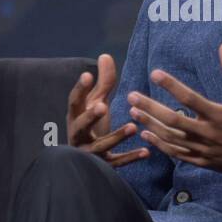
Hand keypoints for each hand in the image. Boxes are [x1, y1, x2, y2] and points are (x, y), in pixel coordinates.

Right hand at [66, 53, 149, 167]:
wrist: (84, 158)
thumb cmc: (92, 124)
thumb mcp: (96, 102)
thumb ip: (102, 82)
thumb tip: (105, 55)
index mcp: (75, 116)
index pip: (74, 102)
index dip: (79, 89)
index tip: (87, 74)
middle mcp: (78, 135)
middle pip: (80, 126)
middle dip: (90, 117)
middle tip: (102, 105)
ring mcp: (89, 152)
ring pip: (100, 146)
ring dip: (116, 137)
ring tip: (133, 127)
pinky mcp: (102, 165)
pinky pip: (116, 163)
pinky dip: (131, 158)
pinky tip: (147, 151)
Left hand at [128, 43, 221, 186]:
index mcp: (219, 115)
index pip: (190, 98)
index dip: (171, 85)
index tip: (155, 73)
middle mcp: (208, 134)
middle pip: (172, 120)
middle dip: (150, 108)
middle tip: (131, 96)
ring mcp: (204, 150)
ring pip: (170, 138)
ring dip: (150, 124)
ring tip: (133, 112)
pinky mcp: (202, 162)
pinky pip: (176, 153)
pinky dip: (160, 144)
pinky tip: (146, 134)